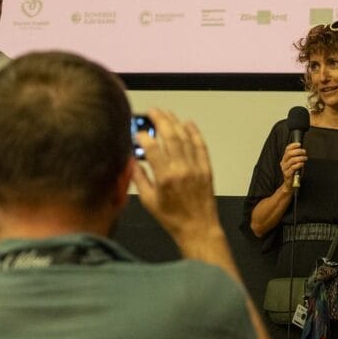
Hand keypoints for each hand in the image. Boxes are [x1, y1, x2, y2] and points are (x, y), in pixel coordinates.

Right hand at [131, 109, 218, 242]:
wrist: (198, 227)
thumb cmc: (171, 218)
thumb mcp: (149, 201)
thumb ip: (139, 178)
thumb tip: (131, 161)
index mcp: (164, 177)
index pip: (152, 148)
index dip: (144, 137)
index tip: (137, 132)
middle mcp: (181, 168)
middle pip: (170, 136)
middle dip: (160, 120)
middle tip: (152, 111)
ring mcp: (195, 166)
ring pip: (185, 137)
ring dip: (175, 122)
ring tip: (166, 113)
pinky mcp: (206, 168)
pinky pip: (200, 145)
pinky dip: (194, 132)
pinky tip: (188, 123)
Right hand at [279, 142, 306, 189]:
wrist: (289, 184)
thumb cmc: (293, 172)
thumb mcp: (294, 163)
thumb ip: (296, 157)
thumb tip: (302, 150)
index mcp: (284, 159)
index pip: (287, 149)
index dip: (293, 145)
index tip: (299, 144)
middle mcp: (283, 163)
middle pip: (289, 154)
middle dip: (298, 151)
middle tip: (304, 152)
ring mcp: (284, 169)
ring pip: (291, 160)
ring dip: (300, 158)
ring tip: (305, 158)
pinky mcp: (287, 174)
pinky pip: (293, 168)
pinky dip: (298, 164)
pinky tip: (302, 164)